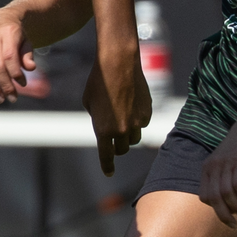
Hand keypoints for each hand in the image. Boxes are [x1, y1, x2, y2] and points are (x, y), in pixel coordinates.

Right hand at [0, 8, 33, 103]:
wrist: (0, 18)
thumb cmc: (16, 35)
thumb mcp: (26, 41)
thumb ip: (28, 55)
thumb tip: (30, 68)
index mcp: (8, 32)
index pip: (10, 57)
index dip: (16, 74)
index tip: (22, 84)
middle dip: (5, 85)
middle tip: (12, 98)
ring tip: (0, 98)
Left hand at [82, 50, 149, 176]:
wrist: (118, 64)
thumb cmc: (98, 81)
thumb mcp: (89, 103)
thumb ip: (97, 119)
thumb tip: (106, 125)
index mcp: (103, 131)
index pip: (106, 157)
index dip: (108, 166)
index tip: (109, 172)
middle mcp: (121, 130)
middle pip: (122, 149)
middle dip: (118, 148)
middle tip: (114, 142)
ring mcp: (136, 122)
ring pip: (134, 138)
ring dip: (128, 136)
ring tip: (123, 122)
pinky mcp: (147, 113)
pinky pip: (142, 124)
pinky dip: (137, 121)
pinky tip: (131, 108)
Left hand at [199, 105, 236, 223]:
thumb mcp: (225, 162)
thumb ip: (220, 178)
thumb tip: (223, 202)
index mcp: (207, 168)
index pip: (204, 197)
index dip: (215, 209)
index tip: (228, 214)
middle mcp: (213, 166)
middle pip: (214, 198)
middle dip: (224, 215)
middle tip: (234, 224)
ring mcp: (226, 163)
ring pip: (226, 193)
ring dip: (236, 207)